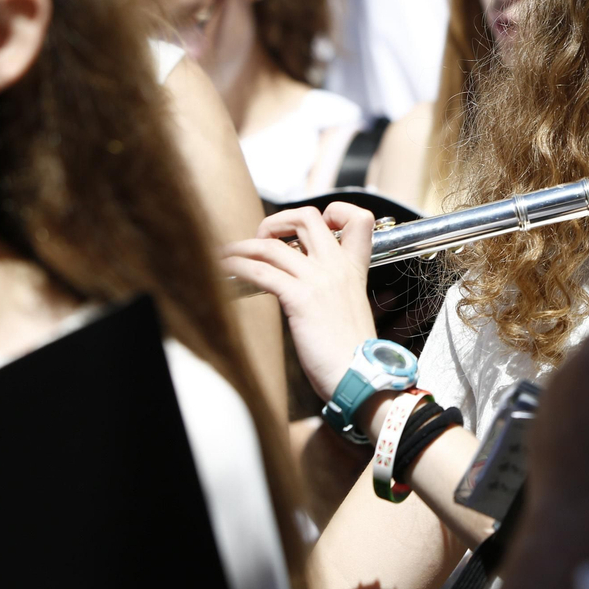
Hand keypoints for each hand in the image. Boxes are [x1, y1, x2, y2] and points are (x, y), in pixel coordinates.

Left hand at [220, 204, 377, 403]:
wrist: (362, 376)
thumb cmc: (353, 352)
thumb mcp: (349, 310)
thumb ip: (330, 292)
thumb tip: (298, 287)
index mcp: (354, 269)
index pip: (359, 219)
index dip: (334, 212)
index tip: (311, 229)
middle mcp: (337, 268)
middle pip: (307, 218)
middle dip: (276, 221)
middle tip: (263, 240)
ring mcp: (319, 281)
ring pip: (273, 245)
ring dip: (242, 247)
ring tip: (227, 257)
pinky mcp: (301, 300)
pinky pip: (262, 272)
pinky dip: (239, 267)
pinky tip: (228, 272)